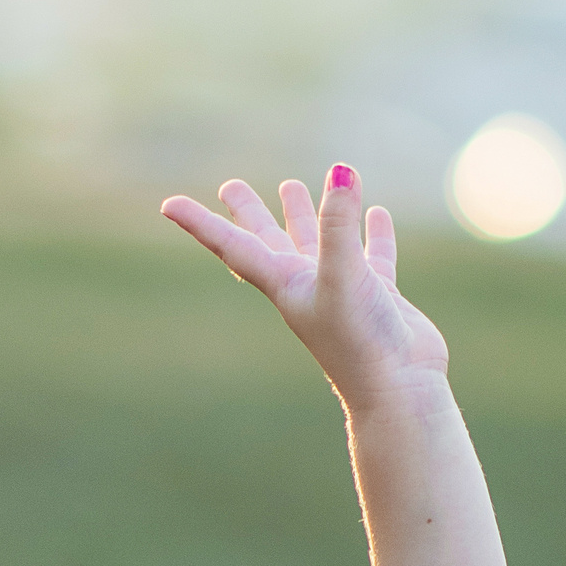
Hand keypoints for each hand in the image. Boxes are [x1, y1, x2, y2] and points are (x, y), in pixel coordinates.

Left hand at [161, 166, 447, 412]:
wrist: (397, 393)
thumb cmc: (360, 342)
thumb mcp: (344, 277)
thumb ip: (338, 227)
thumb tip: (339, 172)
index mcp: (285, 286)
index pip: (234, 247)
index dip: (201, 225)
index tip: (168, 205)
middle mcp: (307, 288)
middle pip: (268, 242)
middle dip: (248, 214)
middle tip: (230, 187)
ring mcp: (341, 293)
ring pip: (316, 245)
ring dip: (303, 218)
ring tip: (291, 186)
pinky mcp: (377, 297)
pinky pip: (372, 256)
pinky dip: (373, 234)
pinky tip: (376, 213)